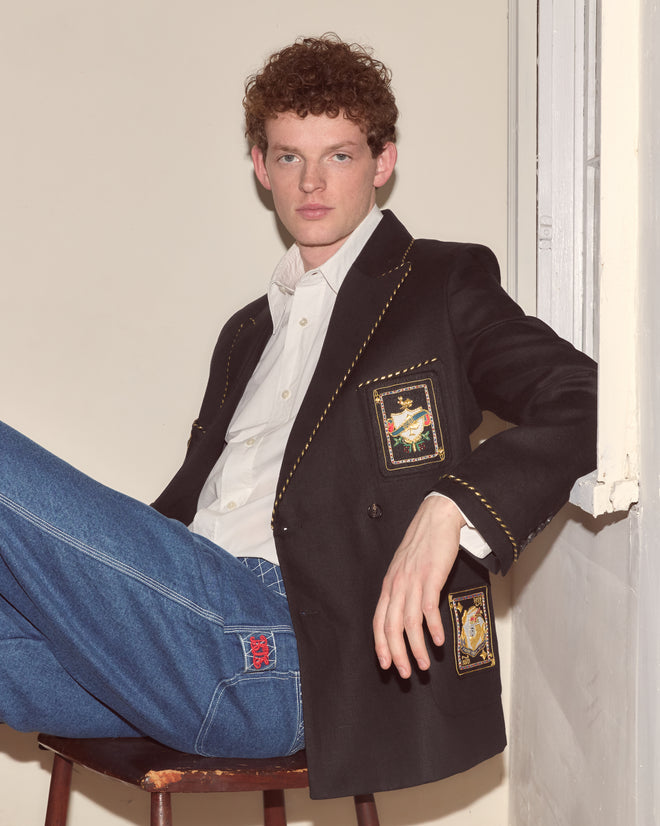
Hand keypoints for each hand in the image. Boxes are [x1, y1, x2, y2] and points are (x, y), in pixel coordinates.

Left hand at [372, 496, 464, 678]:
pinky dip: (432, 627)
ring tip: (424, 664)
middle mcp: (397, 584)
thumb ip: (402, 590)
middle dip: (397, 654)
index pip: (378, 621)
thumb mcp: (405, 568)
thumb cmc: (422, 544)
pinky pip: (428, 607)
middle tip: (405, 673)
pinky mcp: (431, 575)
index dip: (380, 645)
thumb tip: (404, 615)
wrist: (436, 518)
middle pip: (391, 626)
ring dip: (416, 647)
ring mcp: (413, 580)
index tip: (386, 665)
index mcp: (389, 585)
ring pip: (409, 622)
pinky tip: (438, 641)